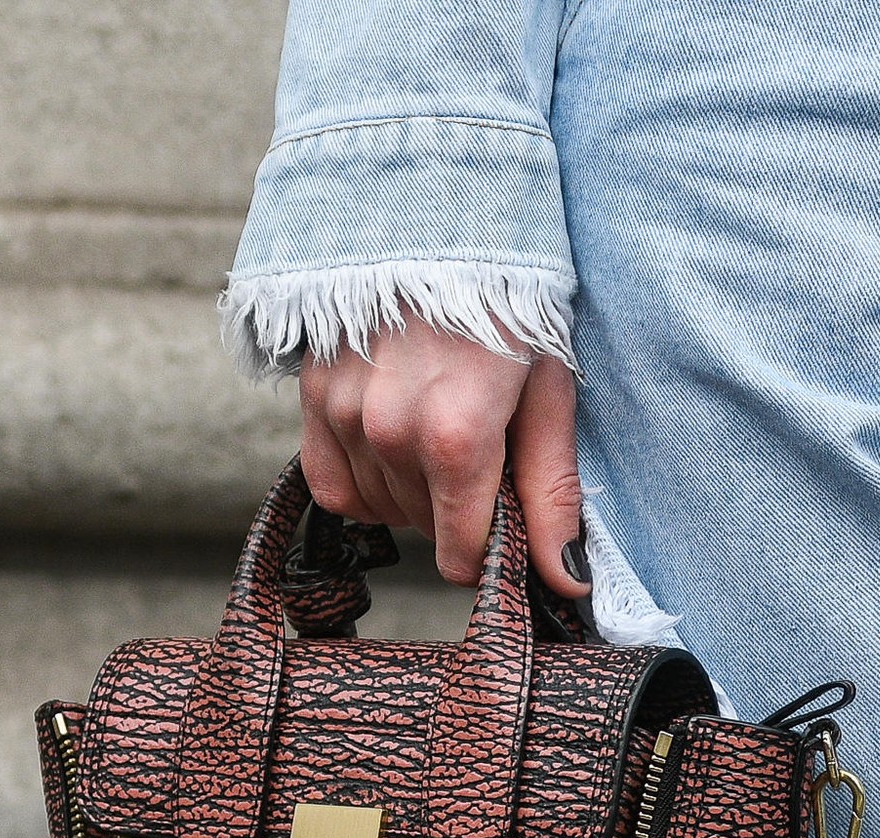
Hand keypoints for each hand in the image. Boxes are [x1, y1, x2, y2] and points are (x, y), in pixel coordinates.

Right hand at [296, 328, 587, 602]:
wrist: (440, 214)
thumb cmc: (510, 303)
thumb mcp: (548, 392)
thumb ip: (552, 492)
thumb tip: (566, 581)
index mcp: (457, 437)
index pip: (462, 556)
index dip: (491, 548)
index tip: (507, 511)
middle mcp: (390, 431)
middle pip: (425, 531)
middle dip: (459, 509)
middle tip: (484, 444)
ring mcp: (343, 412)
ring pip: (381, 509)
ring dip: (414, 491)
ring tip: (440, 426)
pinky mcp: (313, 393)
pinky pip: (332, 483)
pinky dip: (365, 480)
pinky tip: (395, 445)